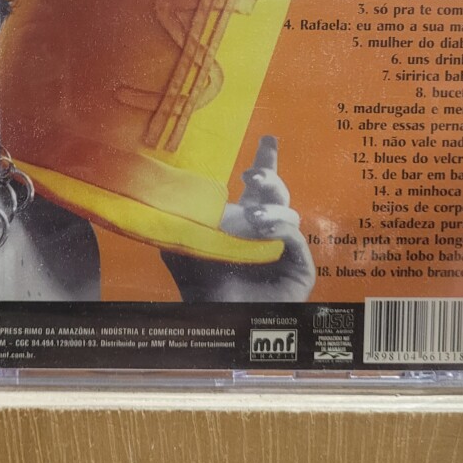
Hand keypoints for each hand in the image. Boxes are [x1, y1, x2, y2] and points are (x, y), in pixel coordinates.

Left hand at [162, 136, 315, 301]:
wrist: (221, 323)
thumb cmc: (203, 290)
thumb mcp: (184, 249)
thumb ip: (178, 222)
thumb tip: (162, 193)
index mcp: (243, 222)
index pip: (258, 187)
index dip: (266, 162)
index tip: (268, 139)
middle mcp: (267, 230)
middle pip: (277, 191)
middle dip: (268, 175)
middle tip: (251, 175)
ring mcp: (285, 248)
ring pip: (288, 212)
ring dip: (271, 208)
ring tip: (252, 217)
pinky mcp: (300, 267)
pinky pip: (296, 238)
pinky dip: (281, 229)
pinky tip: (264, 229)